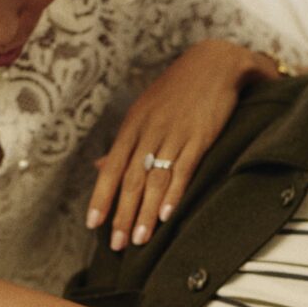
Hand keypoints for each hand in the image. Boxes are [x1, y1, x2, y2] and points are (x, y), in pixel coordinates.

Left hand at [87, 40, 277, 250]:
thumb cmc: (178, 90)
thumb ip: (124, 144)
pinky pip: (184, 169)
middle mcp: (150, 131)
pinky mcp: (200, 136)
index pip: (112, 167)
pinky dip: (174, 193)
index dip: (101, 197)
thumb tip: (99, 167)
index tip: (93, 224)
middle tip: (116, 244)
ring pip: (154, 179)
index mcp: (133, 126)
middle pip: (131, 179)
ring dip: (145, 212)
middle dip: (122, 214)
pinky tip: (166, 215)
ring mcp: (174, 134)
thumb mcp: (144, 111)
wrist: (214, 62)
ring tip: (139, 239)